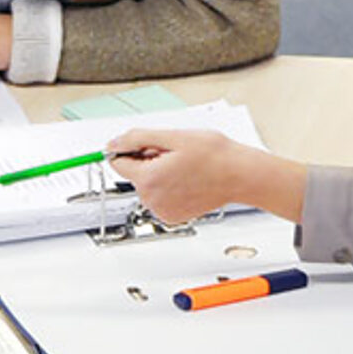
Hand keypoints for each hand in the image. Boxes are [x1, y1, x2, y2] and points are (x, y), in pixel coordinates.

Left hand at [105, 129, 306, 223]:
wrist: (240, 175)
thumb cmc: (214, 155)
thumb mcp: (172, 137)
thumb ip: (136, 139)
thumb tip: (113, 144)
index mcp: (148, 179)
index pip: (117, 162)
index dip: (130, 149)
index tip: (145, 145)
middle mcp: (152, 200)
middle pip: (133, 174)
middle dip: (147, 161)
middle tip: (174, 154)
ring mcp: (162, 211)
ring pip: (147, 186)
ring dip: (159, 174)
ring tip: (184, 167)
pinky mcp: (172, 216)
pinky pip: (159, 197)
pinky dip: (168, 188)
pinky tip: (187, 180)